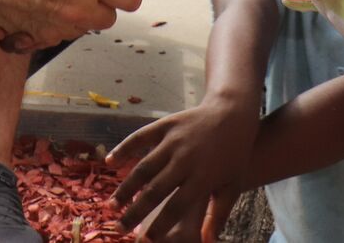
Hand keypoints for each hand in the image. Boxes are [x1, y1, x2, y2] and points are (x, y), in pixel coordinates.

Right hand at [108, 97, 259, 242]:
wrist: (233, 113)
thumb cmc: (234, 155)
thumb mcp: (233, 186)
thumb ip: (218, 215)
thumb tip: (207, 242)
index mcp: (203, 178)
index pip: (176, 207)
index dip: (160, 225)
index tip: (144, 240)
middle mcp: (185, 160)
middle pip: (155, 191)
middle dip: (135, 212)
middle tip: (119, 228)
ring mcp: (173, 141)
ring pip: (143, 168)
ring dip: (125, 188)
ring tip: (112, 205)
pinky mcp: (165, 124)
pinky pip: (140, 138)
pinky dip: (123, 149)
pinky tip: (109, 162)